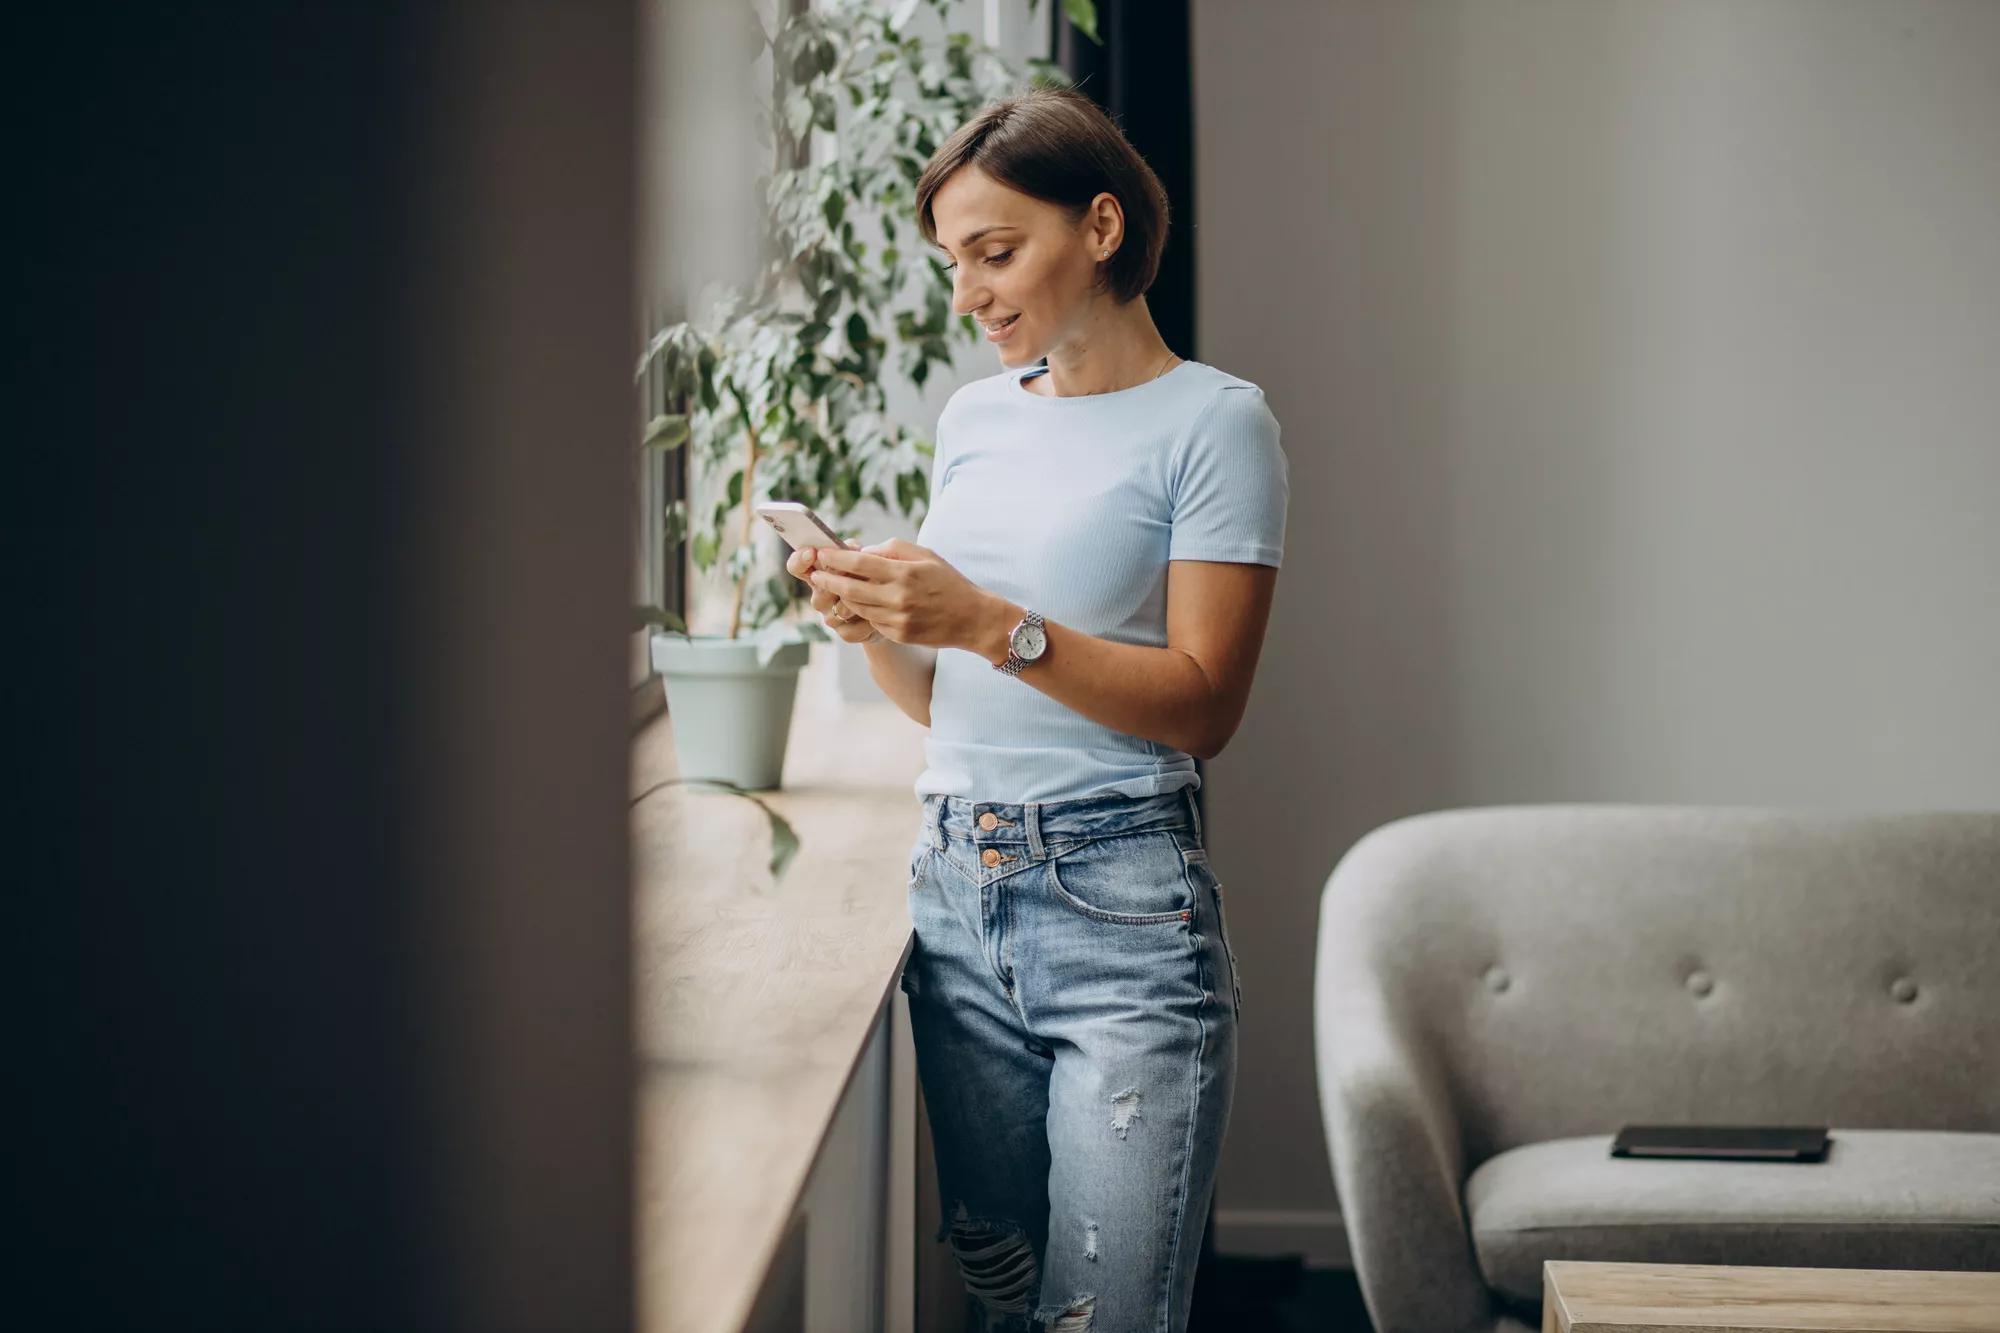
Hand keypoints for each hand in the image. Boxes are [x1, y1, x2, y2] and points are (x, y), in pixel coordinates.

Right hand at [785, 539, 883, 643]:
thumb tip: (850, 547)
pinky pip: (854, 627)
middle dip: (841, 577)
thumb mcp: (864, 558)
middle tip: (857, 570)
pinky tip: (879, 611)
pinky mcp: (846, 633)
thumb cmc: (873, 577)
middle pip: (819, 589)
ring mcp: (830, 616)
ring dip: (860, 598)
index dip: (800, 560)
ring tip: (877, 591)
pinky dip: (870, 619)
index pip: (797, 566)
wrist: (889, 609)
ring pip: (840, 608)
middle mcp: (820, 596)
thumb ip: (853, 551)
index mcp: (819, 574)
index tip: (812, 553)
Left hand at [801, 537, 994, 651]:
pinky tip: (862, 602)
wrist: (972, 618)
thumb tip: (862, 552)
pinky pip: (871, 620)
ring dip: (842, 596)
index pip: (859, 564)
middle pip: (850, 588)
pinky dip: (864, 610)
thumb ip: (892, 549)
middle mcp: (898, 598)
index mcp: (904, 573)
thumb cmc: (948, 581)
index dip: (836, 558)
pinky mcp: (898, 634)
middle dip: (828, 579)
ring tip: (834, 585)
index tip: (821, 553)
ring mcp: (897, 619)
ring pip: (856, 607)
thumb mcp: (925, 555)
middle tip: (816, 573)